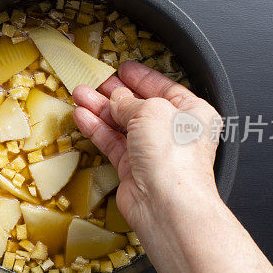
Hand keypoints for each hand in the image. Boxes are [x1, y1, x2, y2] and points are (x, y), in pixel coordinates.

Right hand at [72, 60, 221, 230]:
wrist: (167, 204)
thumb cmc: (175, 159)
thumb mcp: (151, 111)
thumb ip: (129, 101)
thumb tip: (116, 97)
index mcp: (192, 113)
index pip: (165, 88)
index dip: (142, 77)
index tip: (124, 68)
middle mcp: (174, 133)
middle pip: (139, 106)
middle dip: (114, 93)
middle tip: (95, 81)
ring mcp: (153, 152)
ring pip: (122, 124)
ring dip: (100, 109)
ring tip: (80, 94)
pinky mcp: (134, 170)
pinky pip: (113, 143)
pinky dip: (97, 129)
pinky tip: (83, 116)